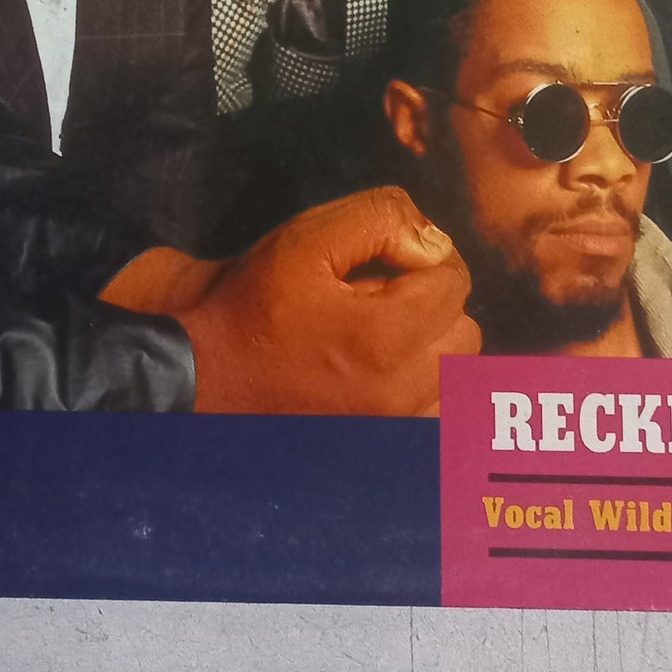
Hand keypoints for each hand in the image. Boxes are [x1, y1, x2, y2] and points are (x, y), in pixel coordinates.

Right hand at [135, 187, 478, 415]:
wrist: (207, 379)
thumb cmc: (254, 305)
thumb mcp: (305, 238)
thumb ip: (380, 219)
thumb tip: (432, 240)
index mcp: (384, 337)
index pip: (454, 281)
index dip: (424, 257)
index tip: (387, 261)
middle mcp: (400, 392)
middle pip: (464, 331)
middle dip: (434, 303)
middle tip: (385, 296)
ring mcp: (394, 429)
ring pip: (458, 378)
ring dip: (435, 349)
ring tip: (388, 336)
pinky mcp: (383, 452)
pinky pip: (439, 419)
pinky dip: (428, 393)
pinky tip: (391, 376)